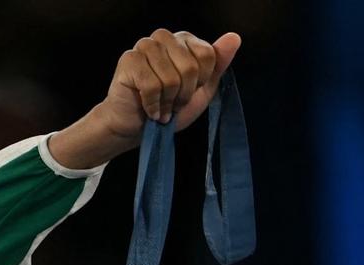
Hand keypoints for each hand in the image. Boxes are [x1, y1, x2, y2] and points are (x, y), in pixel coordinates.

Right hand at [100, 29, 241, 137]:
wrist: (137, 128)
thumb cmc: (168, 108)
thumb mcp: (201, 90)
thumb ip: (218, 64)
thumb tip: (234, 37)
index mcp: (184, 40)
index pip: (208, 55)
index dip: (200, 83)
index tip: (188, 92)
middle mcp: (164, 37)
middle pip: (190, 67)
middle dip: (183, 95)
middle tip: (172, 103)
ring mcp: (145, 45)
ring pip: (171, 78)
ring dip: (167, 102)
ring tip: (160, 106)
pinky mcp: (129, 59)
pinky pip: (152, 86)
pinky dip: (153, 105)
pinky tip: (149, 108)